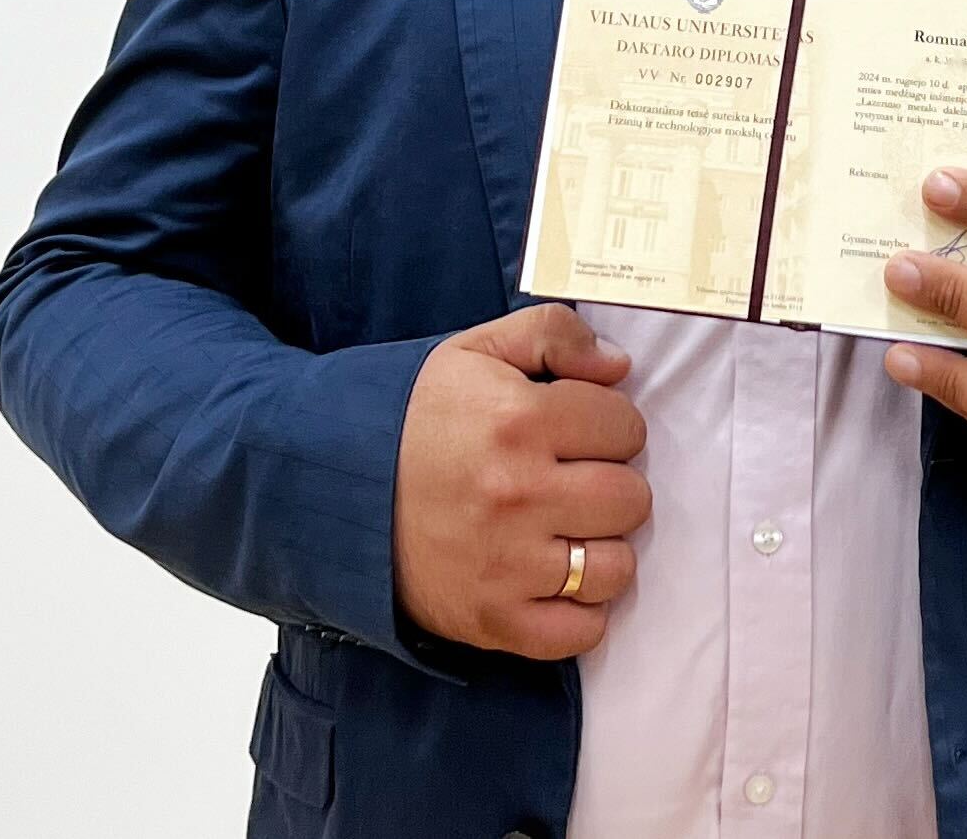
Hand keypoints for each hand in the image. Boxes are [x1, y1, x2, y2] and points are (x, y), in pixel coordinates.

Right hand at [391, 304, 650, 658]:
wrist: (336, 492)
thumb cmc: (414, 419)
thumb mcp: (475, 351)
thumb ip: (554, 334)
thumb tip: (619, 365)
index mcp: (518, 420)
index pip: (625, 427)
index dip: (608, 425)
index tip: (580, 433)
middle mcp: (518, 493)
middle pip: (630, 498)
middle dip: (610, 483)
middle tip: (573, 481)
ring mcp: (507, 564)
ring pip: (615, 567)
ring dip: (600, 549)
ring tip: (566, 531)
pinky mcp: (494, 620)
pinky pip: (581, 632)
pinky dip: (577, 613)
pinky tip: (552, 580)